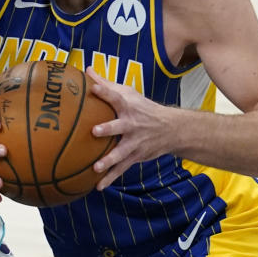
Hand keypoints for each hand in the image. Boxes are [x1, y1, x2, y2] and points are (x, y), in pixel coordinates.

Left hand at [86, 68, 176, 190]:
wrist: (171, 129)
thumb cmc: (143, 107)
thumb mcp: (128, 93)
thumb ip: (107, 84)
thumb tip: (87, 70)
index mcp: (129, 107)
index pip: (116, 97)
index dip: (105, 91)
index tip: (94, 87)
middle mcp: (132, 125)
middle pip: (119, 127)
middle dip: (108, 129)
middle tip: (95, 131)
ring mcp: (134, 142)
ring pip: (121, 152)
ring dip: (109, 160)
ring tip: (96, 167)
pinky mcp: (135, 156)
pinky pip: (121, 168)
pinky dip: (110, 178)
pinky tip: (98, 186)